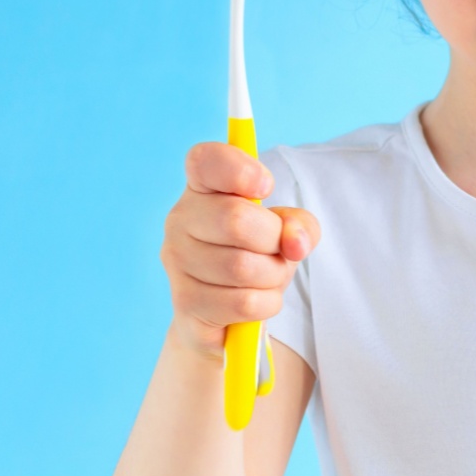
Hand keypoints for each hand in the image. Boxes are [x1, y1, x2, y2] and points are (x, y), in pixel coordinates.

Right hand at [159, 141, 321, 361]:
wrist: (225, 315)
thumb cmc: (255, 257)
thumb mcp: (286, 232)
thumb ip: (299, 225)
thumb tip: (295, 243)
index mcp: (202, 188)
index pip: (205, 161)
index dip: (239, 169)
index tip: (265, 186)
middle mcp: (180, 220)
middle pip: (235, 219)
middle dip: (273, 241)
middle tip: (277, 250)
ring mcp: (177, 262)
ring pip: (242, 267)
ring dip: (272, 276)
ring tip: (266, 277)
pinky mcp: (185, 302)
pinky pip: (243, 302)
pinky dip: (266, 303)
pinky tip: (257, 301)